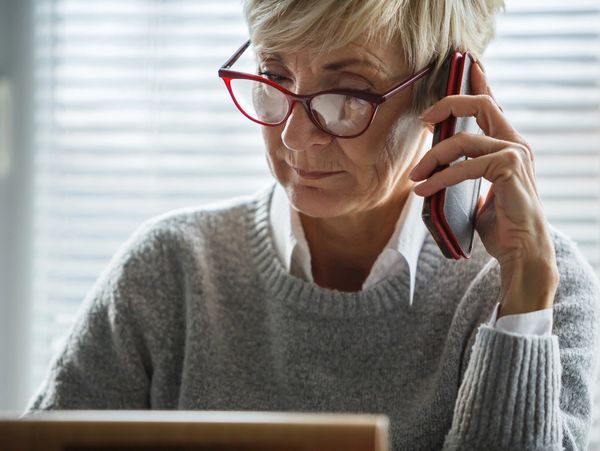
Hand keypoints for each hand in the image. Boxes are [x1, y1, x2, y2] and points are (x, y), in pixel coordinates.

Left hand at [409, 61, 558, 317]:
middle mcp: (515, 144)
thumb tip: (435, 166)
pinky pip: (465, 166)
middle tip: (423, 120)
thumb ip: (465, 171)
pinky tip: (423, 190)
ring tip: (415, 177)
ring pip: (463, 140)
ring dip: (432, 158)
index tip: (467, 66)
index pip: (493, 106)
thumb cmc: (500, 224)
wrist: (521, 251)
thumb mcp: (478, 192)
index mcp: (509, 146)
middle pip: (482, 105)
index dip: (480, 83)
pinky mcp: (509, 169)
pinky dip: (440, 178)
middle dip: (449, 104)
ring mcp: (516, 154)